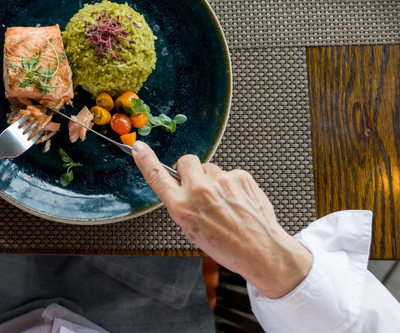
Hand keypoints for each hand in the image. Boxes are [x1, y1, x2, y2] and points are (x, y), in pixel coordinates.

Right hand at [132, 142, 311, 298]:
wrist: (260, 250)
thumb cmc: (227, 246)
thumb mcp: (192, 231)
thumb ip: (183, 205)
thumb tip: (183, 187)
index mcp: (181, 207)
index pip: (157, 176)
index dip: (145, 160)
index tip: (139, 148)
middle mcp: (198, 190)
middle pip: (185, 161)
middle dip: (190, 170)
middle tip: (200, 188)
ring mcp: (221, 180)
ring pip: (210, 168)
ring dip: (213, 180)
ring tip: (225, 203)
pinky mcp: (240, 175)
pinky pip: (230, 173)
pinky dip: (232, 185)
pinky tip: (238, 202)